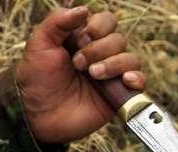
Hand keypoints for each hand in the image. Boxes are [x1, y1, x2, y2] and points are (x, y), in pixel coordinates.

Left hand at [16, 7, 145, 142]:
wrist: (40, 116)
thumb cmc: (37, 81)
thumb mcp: (39, 45)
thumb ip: (57, 22)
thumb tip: (84, 10)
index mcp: (85, 39)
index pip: (107, 21)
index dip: (99, 27)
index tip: (80, 39)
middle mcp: (102, 55)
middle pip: (119, 40)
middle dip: (99, 49)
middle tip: (78, 64)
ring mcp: (112, 76)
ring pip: (131, 59)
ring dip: (114, 64)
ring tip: (93, 75)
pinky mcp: (119, 95)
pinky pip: (140, 82)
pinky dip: (137, 78)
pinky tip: (125, 80)